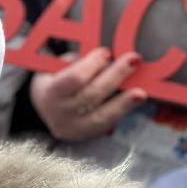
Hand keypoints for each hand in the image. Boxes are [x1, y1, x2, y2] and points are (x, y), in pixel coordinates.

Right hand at [30, 48, 146, 142]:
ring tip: (141, 91)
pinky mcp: (87, 135)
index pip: (73, 79)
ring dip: (124, 101)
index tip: (105, 52)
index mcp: (50, 92)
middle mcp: (60, 113)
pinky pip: (108, 123)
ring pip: (101, 115)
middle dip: (114, 76)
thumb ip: (80, 61)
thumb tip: (110, 56)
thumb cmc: (57, 79)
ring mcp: (73, 128)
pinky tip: (137, 100)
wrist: (45, 107)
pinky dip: (124, 111)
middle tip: (133, 60)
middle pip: (91, 95)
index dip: (91, 65)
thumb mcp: (60, 66)